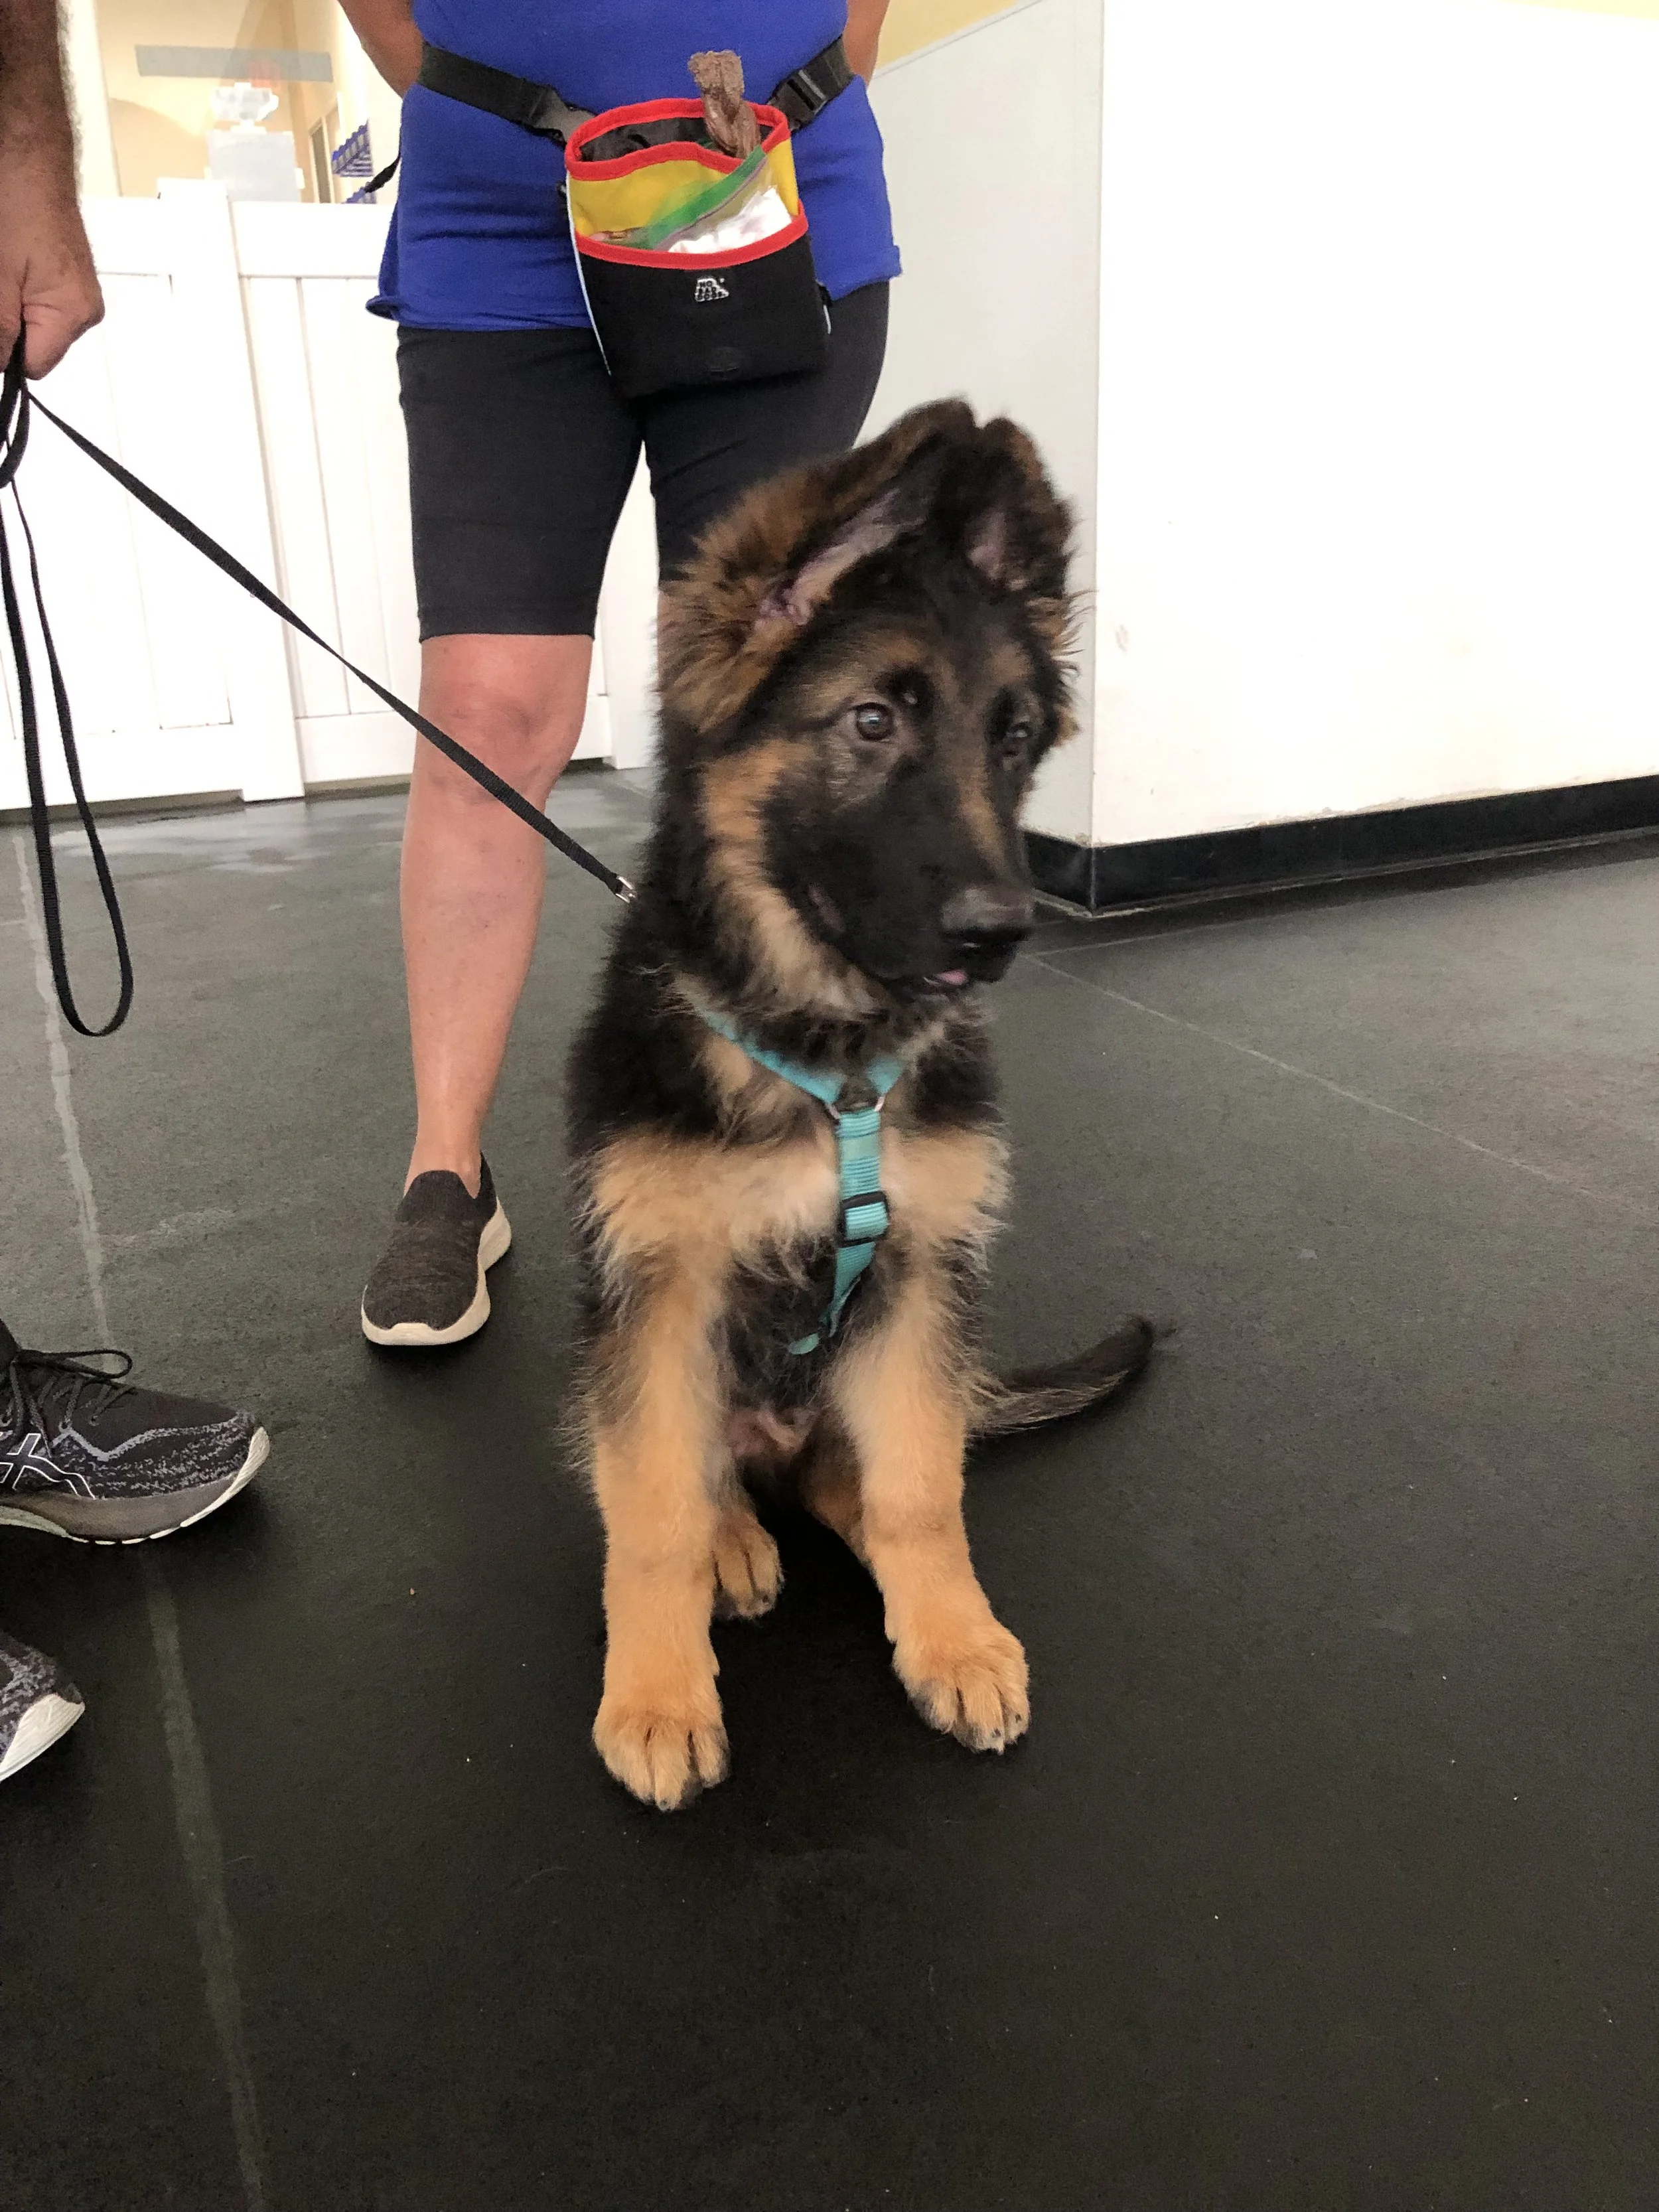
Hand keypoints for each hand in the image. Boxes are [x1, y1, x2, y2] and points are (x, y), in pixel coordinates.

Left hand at [0, 154, 103, 376]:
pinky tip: (7, 262)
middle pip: (33, 346)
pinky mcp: (64, 276)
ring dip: (8, 306)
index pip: (31, 366)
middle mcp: (83, 308)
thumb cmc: (18, 200)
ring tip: (3, 267)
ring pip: (30, 323)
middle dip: (5, 325)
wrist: (28, 155)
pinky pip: (35, 300)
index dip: (1, 350)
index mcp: (74, 313)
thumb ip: (0, 330)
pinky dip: (14, 289)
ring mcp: (76, 291)